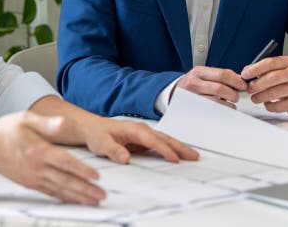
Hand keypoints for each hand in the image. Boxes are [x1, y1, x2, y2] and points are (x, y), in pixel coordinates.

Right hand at [0, 111, 105, 204]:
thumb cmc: (6, 131)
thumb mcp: (26, 119)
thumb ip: (47, 123)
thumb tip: (63, 122)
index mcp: (38, 150)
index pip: (64, 162)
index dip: (81, 170)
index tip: (96, 176)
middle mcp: (37, 167)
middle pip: (65, 181)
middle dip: (85, 189)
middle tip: (101, 195)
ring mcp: (33, 177)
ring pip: (59, 190)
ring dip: (78, 197)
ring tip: (93, 201)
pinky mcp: (30, 183)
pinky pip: (50, 193)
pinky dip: (64, 198)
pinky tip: (74, 200)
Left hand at [71, 116, 198, 165]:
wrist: (92, 128)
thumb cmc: (97, 134)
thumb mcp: (101, 144)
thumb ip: (113, 150)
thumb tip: (125, 158)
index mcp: (134, 129)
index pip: (153, 140)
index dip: (165, 150)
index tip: (175, 159)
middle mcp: (142, 130)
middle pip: (165, 138)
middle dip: (180, 147)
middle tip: (194, 156)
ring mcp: (144, 135)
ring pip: (165, 141)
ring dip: (179, 148)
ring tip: (193, 156)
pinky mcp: (143, 141)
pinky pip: (160, 145)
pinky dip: (172, 149)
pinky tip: (179, 156)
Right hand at [174, 65, 247, 106]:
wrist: (173, 93)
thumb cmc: (191, 84)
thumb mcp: (202, 75)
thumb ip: (218, 76)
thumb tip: (238, 79)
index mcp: (199, 72)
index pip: (222, 74)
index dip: (236, 80)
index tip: (243, 85)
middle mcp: (194, 82)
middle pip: (220, 88)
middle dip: (233, 93)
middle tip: (236, 96)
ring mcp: (193, 96)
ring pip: (217, 101)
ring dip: (229, 104)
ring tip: (231, 103)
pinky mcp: (194, 107)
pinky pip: (212, 110)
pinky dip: (222, 110)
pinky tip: (223, 108)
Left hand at [241, 56, 287, 116]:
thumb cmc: (283, 80)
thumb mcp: (275, 70)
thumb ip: (259, 69)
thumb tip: (245, 73)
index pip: (270, 63)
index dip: (255, 69)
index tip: (244, 75)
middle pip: (273, 77)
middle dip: (257, 84)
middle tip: (249, 89)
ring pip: (275, 93)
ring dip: (260, 97)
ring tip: (254, 98)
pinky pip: (279, 106)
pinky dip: (269, 106)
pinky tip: (267, 104)